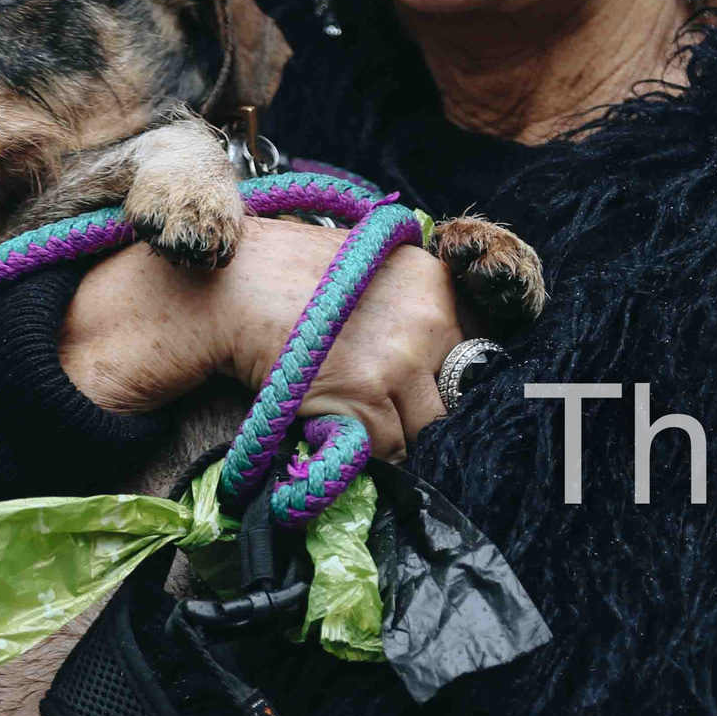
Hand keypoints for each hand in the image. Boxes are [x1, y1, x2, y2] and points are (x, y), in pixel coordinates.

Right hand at [61, 218, 473, 459]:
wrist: (235, 288)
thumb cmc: (294, 276)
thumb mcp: (373, 267)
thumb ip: (417, 303)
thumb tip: (452, 354)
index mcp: (436, 285)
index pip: (481, 350)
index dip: (455, 374)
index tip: (439, 386)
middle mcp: (431, 323)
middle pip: (457, 397)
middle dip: (426, 407)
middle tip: (389, 404)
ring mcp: (401, 364)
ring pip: (425, 429)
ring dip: (396, 431)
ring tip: (359, 413)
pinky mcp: (366, 401)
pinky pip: (386, 448)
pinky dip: (364, 446)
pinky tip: (335, 420)